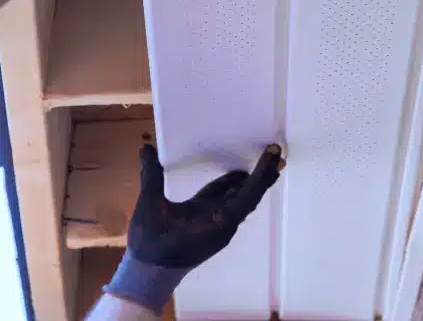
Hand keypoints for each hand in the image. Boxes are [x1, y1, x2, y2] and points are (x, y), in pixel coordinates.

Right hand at [106, 144, 283, 312]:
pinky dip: (234, 187)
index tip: (273, 153)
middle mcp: (224, 223)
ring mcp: (217, 224)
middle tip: (276, 152)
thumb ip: (151, 177)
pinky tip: (237, 174)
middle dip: (264, 174)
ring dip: (251, 180)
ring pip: (240, 198)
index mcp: (217, 221)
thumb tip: (146, 146)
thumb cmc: (150, 245)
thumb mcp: (148, 208)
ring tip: (265, 159)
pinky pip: (227, 202)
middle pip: (250, 195)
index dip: (262, 172)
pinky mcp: (209, 224)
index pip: (248, 193)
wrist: (148, 276)